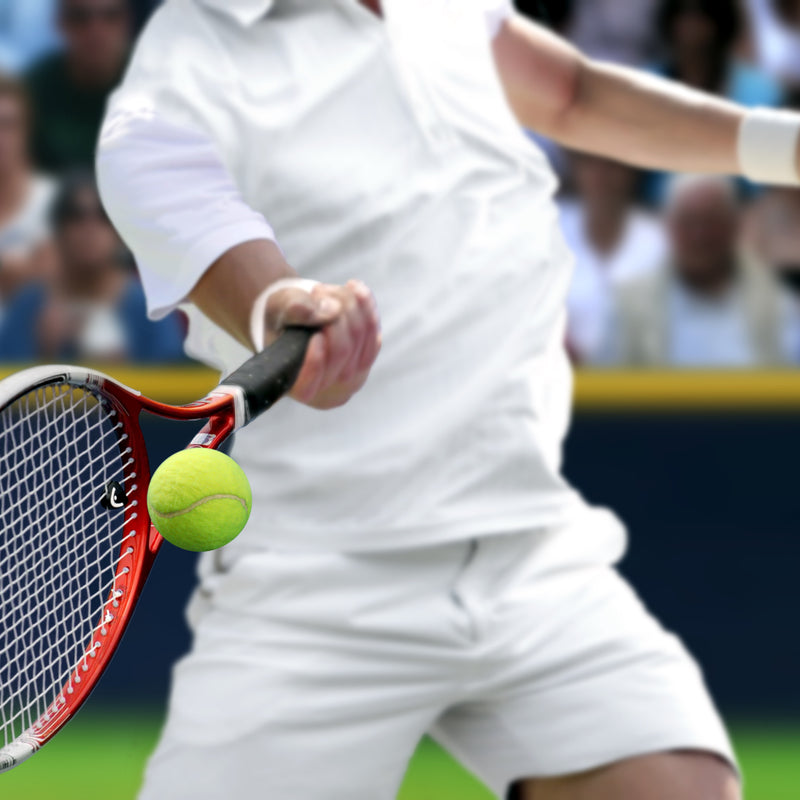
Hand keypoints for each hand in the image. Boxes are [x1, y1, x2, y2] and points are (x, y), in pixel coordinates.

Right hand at [264, 280, 380, 409]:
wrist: (296, 318)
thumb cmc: (280, 318)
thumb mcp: (277, 309)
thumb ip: (296, 309)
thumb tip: (331, 310)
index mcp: (295, 386)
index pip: (308, 385)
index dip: (315, 363)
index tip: (315, 336)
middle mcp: (326, 389)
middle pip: (341, 352)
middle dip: (334, 315)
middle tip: (316, 291)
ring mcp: (351, 376)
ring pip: (362, 339)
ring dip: (349, 305)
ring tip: (327, 290)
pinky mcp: (366, 358)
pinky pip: (374, 331)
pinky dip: (366, 306)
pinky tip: (353, 287)